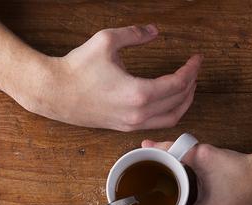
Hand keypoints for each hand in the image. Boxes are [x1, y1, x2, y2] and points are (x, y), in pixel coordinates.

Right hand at [40, 25, 201, 130]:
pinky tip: (170, 99)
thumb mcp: (106, 41)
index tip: (196, 58)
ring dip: (184, 102)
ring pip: (171, 118)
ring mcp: (132, 123)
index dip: (192, 70)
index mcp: (138, 93)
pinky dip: (170, 112)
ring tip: (188, 85)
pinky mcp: (124, 127)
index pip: (178, 84)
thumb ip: (134, 34)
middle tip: (194, 68)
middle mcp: (138, 113)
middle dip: (192, 83)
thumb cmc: (77, 68)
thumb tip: (153, 31)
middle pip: (179, 101)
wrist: (54, 92)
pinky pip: (157, 123)